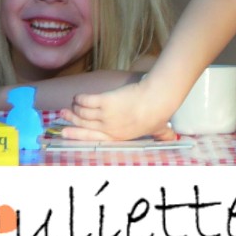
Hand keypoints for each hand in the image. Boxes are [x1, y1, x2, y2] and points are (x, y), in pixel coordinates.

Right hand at [59, 82, 176, 141]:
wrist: (156, 99)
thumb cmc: (158, 114)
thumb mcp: (159, 129)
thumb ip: (162, 135)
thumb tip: (172, 138)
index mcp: (119, 136)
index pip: (93, 138)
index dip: (77, 135)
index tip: (66, 133)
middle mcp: (109, 128)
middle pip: (84, 125)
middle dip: (71, 120)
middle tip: (62, 114)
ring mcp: (105, 115)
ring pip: (83, 113)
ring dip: (75, 107)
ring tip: (72, 103)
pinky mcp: (104, 101)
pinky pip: (86, 101)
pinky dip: (80, 98)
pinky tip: (78, 96)